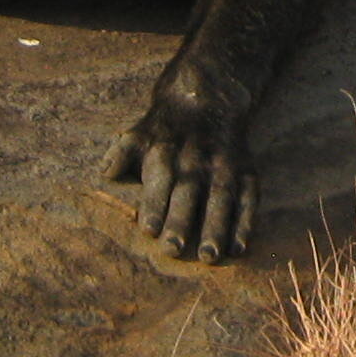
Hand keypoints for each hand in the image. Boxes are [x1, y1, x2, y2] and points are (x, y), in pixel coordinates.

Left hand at [108, 55, 257, 263]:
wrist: (210, 99)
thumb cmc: (164, 129)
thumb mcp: (136, 135)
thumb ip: (120, 156)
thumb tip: (107, 173)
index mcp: (166, 153)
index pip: (160, 181)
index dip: (154, 205)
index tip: (149, 230)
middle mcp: (196, 160)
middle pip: (189, 193)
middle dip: (182, 221)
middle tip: (175, 250)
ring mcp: (224, 167)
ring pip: (221, 199)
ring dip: (216, 229)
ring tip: (210, 257)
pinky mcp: (246, 173)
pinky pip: (248, 200)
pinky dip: (245, 224)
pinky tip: (238, 249)